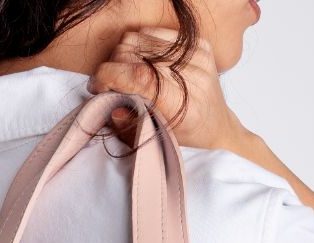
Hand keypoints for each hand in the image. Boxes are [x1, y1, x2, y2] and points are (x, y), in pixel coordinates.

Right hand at [87, 27, 245, 150]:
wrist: (216, 127)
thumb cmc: (186, 138)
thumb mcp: (155, 140)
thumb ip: (130, 125)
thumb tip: (109, 105)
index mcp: (185, 106)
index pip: (140, 76)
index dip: (110, 76)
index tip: (97, 86)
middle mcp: (193, 76)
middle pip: (134, 53)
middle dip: (113, 67)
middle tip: (111, 86)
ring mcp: (197, 55)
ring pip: (139, 39)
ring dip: (123, 56)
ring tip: (125, 76)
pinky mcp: (197, 42)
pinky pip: (152, 32)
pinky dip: (139, 46)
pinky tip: (140, 63)